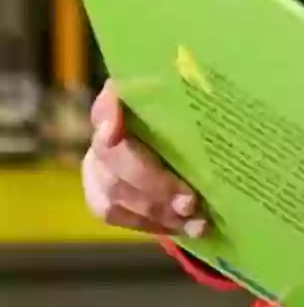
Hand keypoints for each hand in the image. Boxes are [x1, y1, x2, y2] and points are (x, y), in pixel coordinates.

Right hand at [82, 79, 207, 239]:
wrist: (163, 137)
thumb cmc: (184, 114)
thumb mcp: (187, 99)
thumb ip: (188, 90)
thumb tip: (206, 77)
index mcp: (120, 99)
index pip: (106, 101)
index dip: (108, 114)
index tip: (114, 131)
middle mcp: (102, 132)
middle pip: (114, 159)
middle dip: (153, 184)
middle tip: (189, 201)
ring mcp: (95, 168)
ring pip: (115, 196)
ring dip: (159, 213)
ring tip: (197, 222)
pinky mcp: (99, 198)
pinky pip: (122, 217)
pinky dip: (156, 225)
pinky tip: (186, 229)